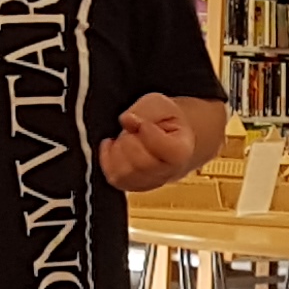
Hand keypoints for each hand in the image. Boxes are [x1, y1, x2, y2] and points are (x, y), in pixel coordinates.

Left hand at [98, 93, 214, 193]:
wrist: (169, 135)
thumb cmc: (166, 120)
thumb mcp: (160, 103)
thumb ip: (145, 110)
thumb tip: (127, 120)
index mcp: (181, 150)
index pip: (164, 148)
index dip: (147, 131)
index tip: (144, 123)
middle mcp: (167, 172)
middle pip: (140, 163)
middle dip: (131, 140)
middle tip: (135, 129)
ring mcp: (149, 182)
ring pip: (124, 174)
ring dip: (119, 151)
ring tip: (127, 138)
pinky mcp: (132, 186)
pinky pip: (113, 177)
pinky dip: (107, 159)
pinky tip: (114, 146)